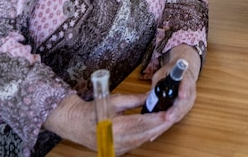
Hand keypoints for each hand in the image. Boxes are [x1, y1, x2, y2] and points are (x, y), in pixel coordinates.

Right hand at [44, 49, 200, 152]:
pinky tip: (153, 129)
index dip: (158, 119)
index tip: (170, 113)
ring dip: (155, 131)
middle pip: (146, 134)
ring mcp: (117, 148)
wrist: (75, 123)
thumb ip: (135, 99)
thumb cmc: (93, 110)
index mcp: (116, 127)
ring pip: (142, 140)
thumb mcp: (114, 100)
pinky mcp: (117, 151)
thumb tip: (152, 96)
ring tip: (165, 121)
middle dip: (161, 125)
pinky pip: (136, 144)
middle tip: (173, 116)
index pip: (143, 123)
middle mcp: (118, 141)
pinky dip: (145, 136)